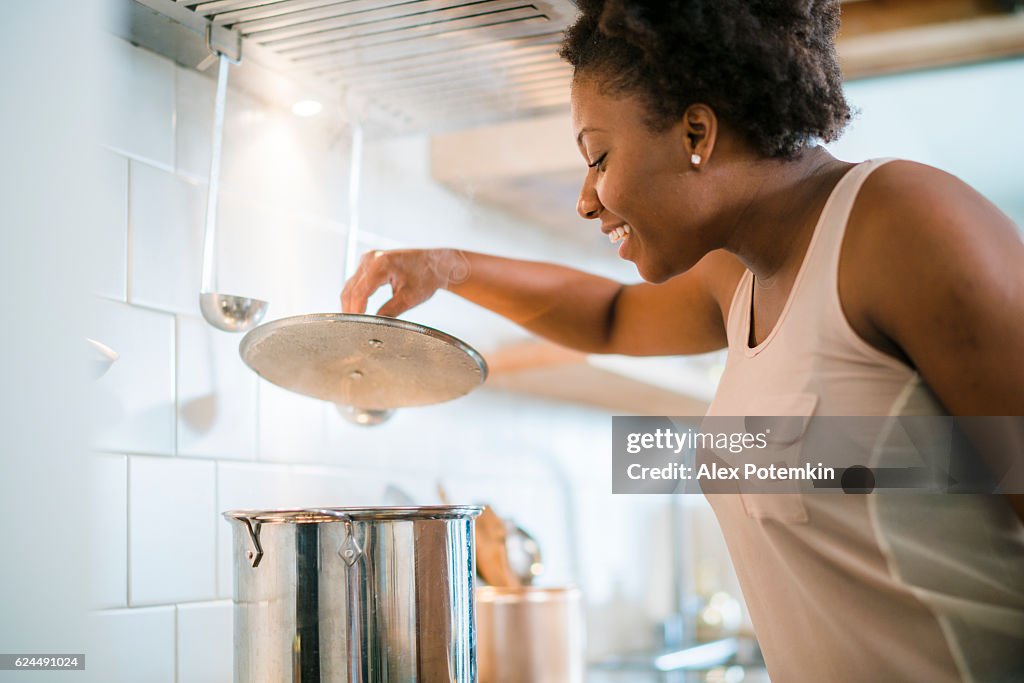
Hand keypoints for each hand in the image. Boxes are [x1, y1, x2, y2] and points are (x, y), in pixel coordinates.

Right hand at [340, 248, 469, 316]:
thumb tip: (373, 325)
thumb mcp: (409, 299)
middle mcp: (370, 258)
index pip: (359, 293)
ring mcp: (368, 259)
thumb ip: (389, 312)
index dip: (355, 312)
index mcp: (380, 264)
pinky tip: (357, 310)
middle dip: (350, 310)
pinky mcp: (368, 262)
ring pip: (350, 286)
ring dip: (350, 304)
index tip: (354, 328)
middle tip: (352, 329)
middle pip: (351, 290)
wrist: (435, 264)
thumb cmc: (426, 277)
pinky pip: (355, 282)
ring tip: (354, 322)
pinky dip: (355, 296)